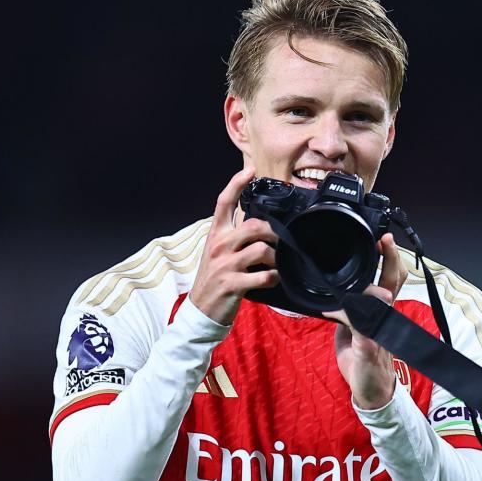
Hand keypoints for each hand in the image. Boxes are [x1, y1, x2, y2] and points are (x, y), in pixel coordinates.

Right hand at [189, 166, 279, 325]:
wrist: (200, 310)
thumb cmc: (215, 278)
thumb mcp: (218, 252)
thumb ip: (234, 236)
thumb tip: (259, 224)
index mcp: (216, 234)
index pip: (224, 202)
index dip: (236, 184)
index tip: (250, 170)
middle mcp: (219, 246)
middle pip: (253, 226)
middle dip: (273, 232)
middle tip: (280, 240)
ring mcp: (225, 265)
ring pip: (261, 250)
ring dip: (275, 258)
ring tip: (275, 265)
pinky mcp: (232, 284)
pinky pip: (262, 276)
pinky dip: (272, 277)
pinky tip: (272, 279)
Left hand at [323, 233, 407, 408]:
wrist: (370, 389)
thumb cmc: (361, 355)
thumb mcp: (353, 327)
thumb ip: (350, 309)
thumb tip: (336, 292)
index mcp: (380, 308)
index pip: (392, 277)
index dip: (390, 257)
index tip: (385, 239)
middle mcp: (384, 316)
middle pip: (394, 282)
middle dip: (391, 260)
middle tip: (385, 241)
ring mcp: (378, 330)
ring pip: (382, 299)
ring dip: (374, 283)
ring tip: (366, 268)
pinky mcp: (369, 345)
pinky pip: (359, 325)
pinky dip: (344, 314)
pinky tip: (332, 308)